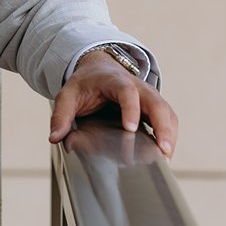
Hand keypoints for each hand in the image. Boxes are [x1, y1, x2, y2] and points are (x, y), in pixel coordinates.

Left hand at [49, 54, 177, 158]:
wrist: (100, 69)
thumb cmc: (86, 83)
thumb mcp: (68, 94)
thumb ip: (61, 115)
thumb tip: (55, 137)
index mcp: (115, 80)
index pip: (127, 92)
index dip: (131, 109)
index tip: (130, 128)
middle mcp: (137, 86)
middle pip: (157, 103)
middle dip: (162, 126)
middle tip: (163, 148)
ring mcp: (149, 96)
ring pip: (167, 112)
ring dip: (169, 133)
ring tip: (166, 156)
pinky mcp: (154, 107)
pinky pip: (168, 119)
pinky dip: (170, 135)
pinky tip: (166, 154)